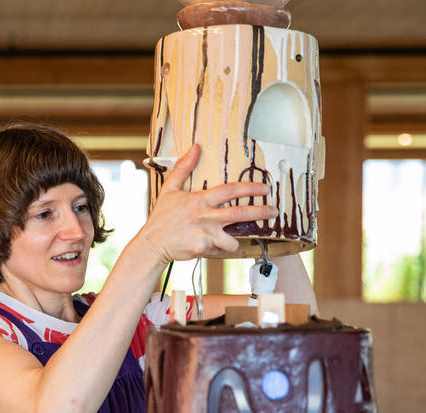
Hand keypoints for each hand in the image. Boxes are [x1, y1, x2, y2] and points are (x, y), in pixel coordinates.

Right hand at [137, 144, 277, 263]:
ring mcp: (204, 234)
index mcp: (199, 200)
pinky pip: (218, 250)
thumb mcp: (169, 189)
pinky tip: (206, 247)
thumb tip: (195, 148)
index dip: (250, 188)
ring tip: (231, 240)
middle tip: (274, 211)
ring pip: (232, 239)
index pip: (230, 191)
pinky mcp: (201, 249)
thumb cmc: (161, 217)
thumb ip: (184, 168)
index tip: (265, 189)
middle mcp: (204, 216)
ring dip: (234, 240)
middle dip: (261, 212)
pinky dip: (216, 250)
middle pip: (240, 214)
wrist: (151, 244)